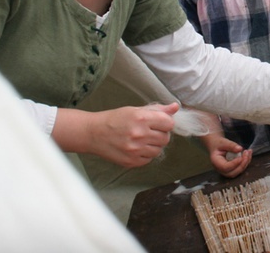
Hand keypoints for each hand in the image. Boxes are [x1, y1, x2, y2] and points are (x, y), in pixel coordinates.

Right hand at [54, 103, 177, 167]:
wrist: (94, 133)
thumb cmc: (115, 119)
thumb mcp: (136, 110)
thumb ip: (158, 109)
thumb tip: (176, 107)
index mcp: (141, 118)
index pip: (169, 123)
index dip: (166, 123)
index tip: (159, 122)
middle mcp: (139, 134)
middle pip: (166, 138)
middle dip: (161, 134)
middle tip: (149, 131)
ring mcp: (134, 150)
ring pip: (159, 150)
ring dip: (154, 145)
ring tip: (142, 139)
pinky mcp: (131, 161)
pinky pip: (149, 159)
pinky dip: (146, 154)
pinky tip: (136, 147)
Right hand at [202, 132, 252, 177]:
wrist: (217, 145)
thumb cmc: (218, 144)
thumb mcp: (223, 142)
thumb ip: (230, 145)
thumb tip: (240, 149)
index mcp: (216, 162)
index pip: (225, 167)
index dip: (234, 163)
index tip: (241, 157)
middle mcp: (220, 169)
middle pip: (232, 173)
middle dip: (242, 165)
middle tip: (246, 153)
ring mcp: (226, 171)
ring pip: (238, 172)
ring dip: (245, 163)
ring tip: (248, 152)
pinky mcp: (232, 169)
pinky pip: (240, 168)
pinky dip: (246, 162)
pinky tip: (248, 153)